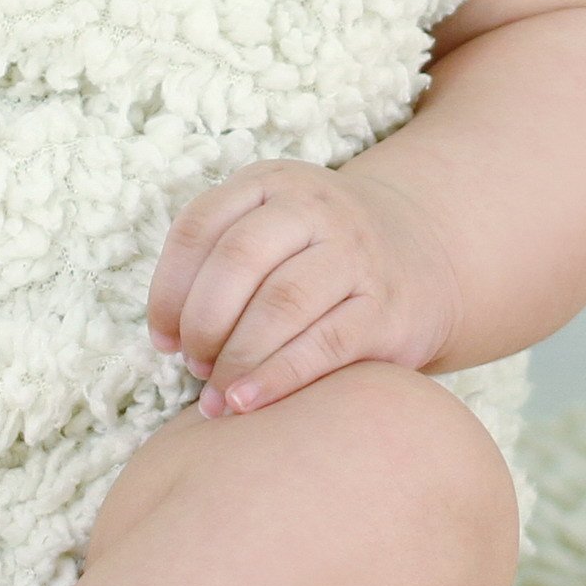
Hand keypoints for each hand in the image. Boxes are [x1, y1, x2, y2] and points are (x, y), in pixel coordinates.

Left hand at [145, 161, 455, 415]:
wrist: (422, 255)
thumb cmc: (317, 257)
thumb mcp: (271, 229)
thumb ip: (219, 264)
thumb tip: (169, 338)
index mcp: (272, 183)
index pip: (199, 227)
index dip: (168, 290)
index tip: (163, 340)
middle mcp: (316, 207)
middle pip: (238, 259)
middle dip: (203, 322)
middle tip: (194, 365)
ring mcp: (356, 253)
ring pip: (281, 303)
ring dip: (236, 357)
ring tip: (215, 396)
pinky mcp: (386, 306)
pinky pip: (323, 344)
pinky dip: (277, 378)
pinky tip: (248, 402)